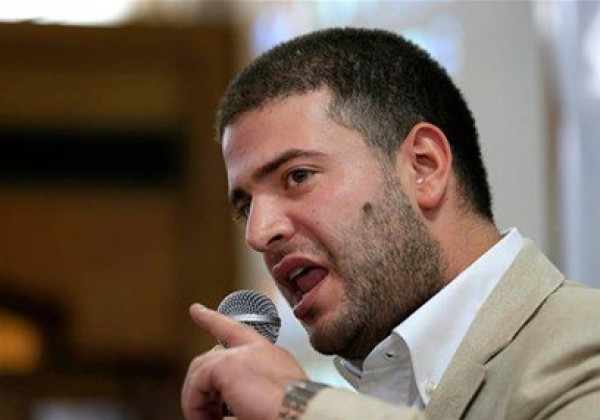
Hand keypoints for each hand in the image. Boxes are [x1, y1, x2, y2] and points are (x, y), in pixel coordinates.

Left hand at [181, 303, 308, 419]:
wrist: (305, 415)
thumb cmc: (295, 414)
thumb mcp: (275, 400)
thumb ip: (250, 396)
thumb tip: (226, 414)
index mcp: (272, 357)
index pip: (238, 332)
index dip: (214, 319)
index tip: (196, 309)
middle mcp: (257, 350)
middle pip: (212, 355)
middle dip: (197, 381)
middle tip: (199, 412)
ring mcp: (241, 354)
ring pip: (201, 370)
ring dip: (197, 400)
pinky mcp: (226, 365)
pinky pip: (197, 383)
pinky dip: (195, 405)